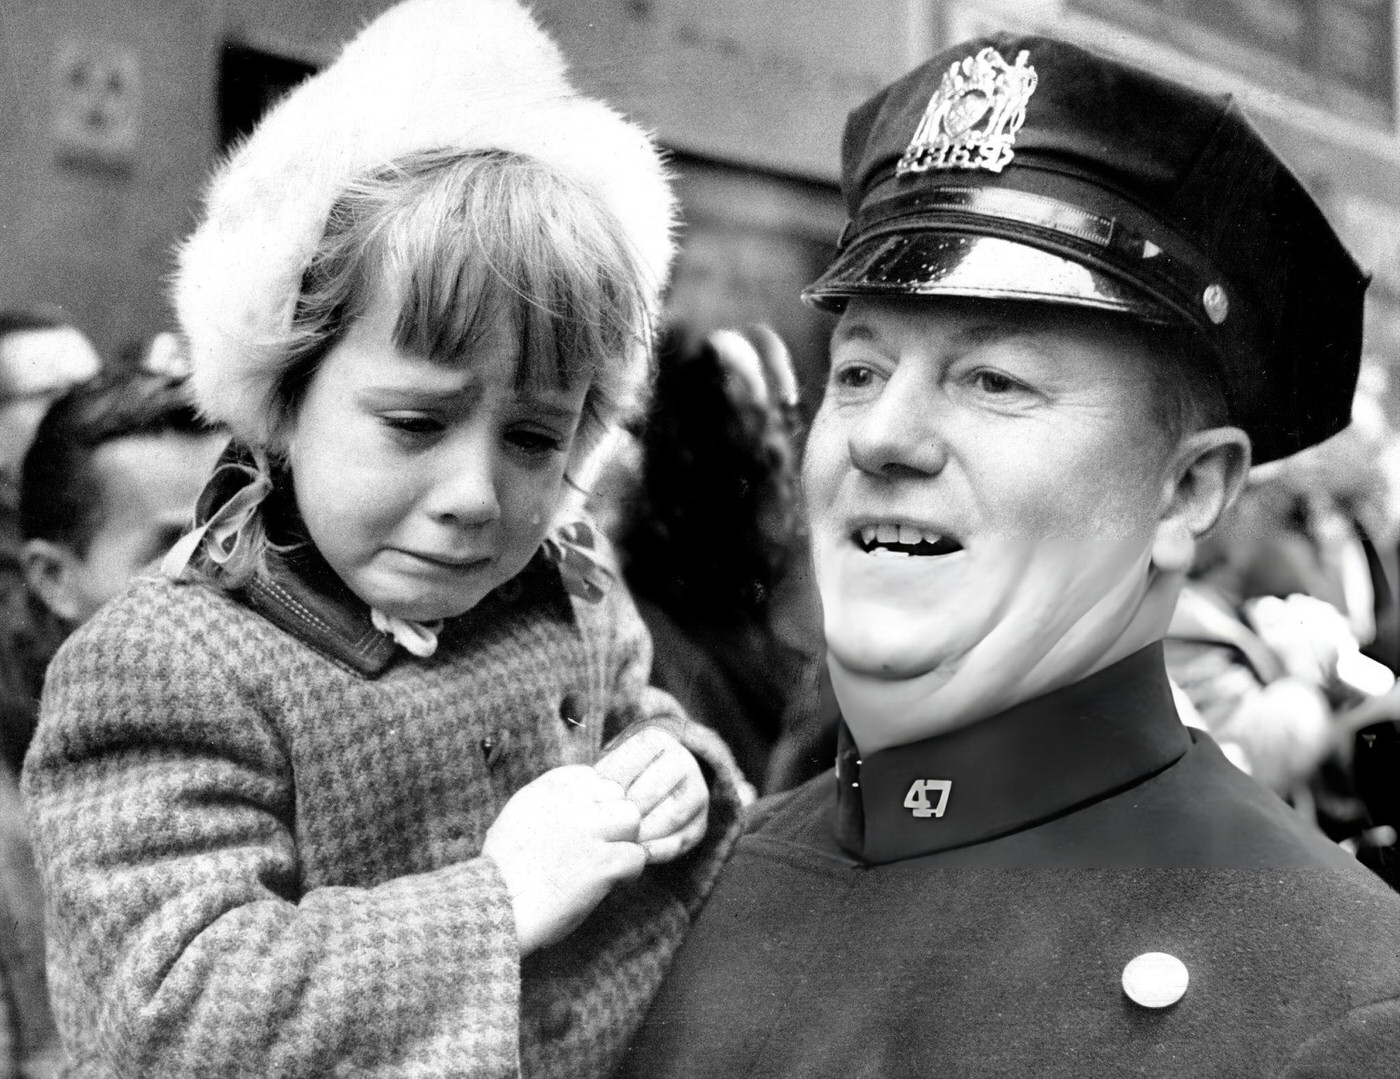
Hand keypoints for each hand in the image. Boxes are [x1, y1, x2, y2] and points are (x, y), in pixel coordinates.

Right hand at [482, 765, 643, 956]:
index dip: (594, 803)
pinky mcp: (603, 862)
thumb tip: (582, 800)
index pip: (594, 778)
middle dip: (612, 820)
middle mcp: (572, 802)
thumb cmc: (504, 870)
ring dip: (624, 840)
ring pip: (631, 818)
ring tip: (606, 861)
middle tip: (598, 846)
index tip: (584, 826)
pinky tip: (610, 883)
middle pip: (616, 795)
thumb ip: (553, 802)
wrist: (495, 907)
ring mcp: (589, 829)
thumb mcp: (520, 815)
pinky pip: (637, 856)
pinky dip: (628, 872)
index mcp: (550, 788)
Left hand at [595, 726, 708, 864]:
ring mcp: (697, 789)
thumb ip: (598, 780)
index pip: (628, 766)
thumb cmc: (618, 780)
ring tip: (622, 842)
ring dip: (644, 833)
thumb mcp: (607, 769)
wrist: (650, 787)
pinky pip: (682, 838)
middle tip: (606, 830)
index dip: (609, 791)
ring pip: (672, 815)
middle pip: (651, 791)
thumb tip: (588, 802)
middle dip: (626, 815)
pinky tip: (639, 854)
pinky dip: (659, 850)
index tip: (594, 805)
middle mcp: (683, 759)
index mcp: (656, 739)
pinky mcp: (701, 821)